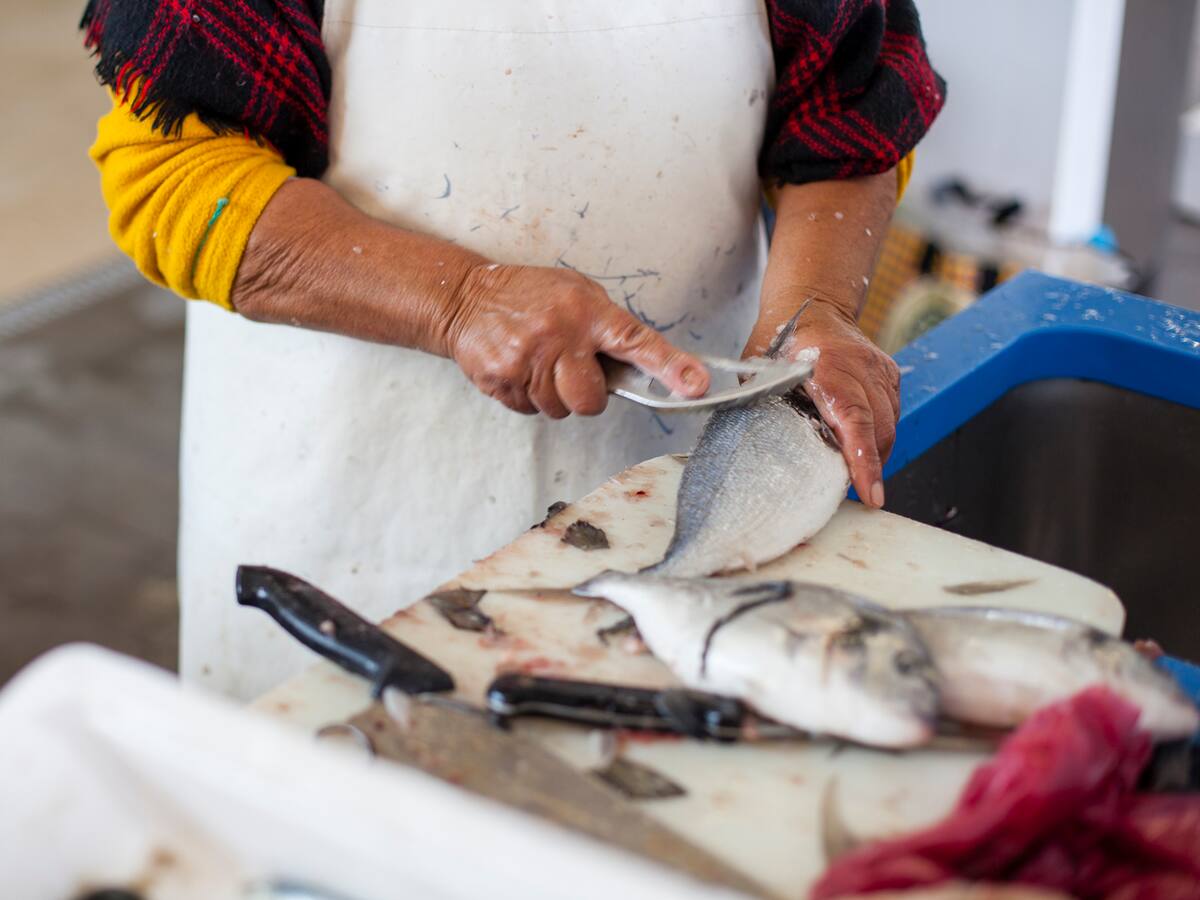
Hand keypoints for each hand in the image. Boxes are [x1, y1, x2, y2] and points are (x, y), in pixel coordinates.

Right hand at [447, 264, 709, 417]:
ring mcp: (526, 362)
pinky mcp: (501, 381)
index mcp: (586, 312)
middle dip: (587, 396)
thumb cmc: (530, 296)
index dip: (669, 367)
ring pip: (560, 410)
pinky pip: (530, 411)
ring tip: (540, 363)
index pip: (636, 343)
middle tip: (572, 371)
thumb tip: (644, 369)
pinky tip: (520, 368)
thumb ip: (608, 328)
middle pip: (591, 401)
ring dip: (555, 395)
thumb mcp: (576, 293)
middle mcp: (558, 337)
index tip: (696, 386)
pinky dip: (528, 397)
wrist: (466, 298)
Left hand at [742, 297, 899, 507]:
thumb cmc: (778, 342)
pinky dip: (879, 434)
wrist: (809, 304)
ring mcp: (878, 368)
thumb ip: (766, 412)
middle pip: (879, 430)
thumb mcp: (759, 376)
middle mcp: (860, 366)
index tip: (871, 493)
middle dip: (871, 467)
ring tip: (856, 471)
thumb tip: (764, 457)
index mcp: (827, 367)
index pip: (854, 421)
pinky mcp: (888, 372)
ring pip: (890, 425)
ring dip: (876, 452)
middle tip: (855, 493)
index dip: (863, 461)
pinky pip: (892, 412)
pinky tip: (861, 442)